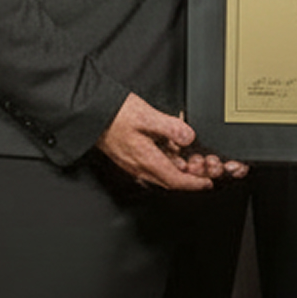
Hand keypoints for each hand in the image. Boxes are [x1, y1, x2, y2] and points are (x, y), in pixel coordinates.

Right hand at [97, 93, 242, 189]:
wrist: (89, 114)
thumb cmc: (113, 114)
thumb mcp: (147, 116)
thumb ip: (171, 127)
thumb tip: (189, 137)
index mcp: (146, 160)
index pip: (176, 181)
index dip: (194, 184)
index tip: (207, 183)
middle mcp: (139, 167)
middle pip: (170, 180)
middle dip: (189, 177)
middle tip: (203, 168)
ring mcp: (133, 164)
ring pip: (161, 173)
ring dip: (177, 168)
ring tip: (188, 155)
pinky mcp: (128, 157)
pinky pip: (152, 165)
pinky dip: (165, 161)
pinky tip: (168, 148)